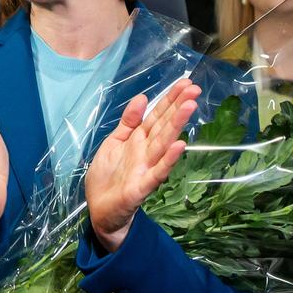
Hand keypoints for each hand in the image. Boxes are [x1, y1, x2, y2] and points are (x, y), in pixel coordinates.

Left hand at [85, 79, 200, 251]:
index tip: (185, 83)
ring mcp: (146, 168)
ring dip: (177, 125)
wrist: (99, 210)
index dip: (170, 99)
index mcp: (139, 139)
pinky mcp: (141, 186)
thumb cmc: (108, 176)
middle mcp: (146, 151)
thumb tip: (142, 97)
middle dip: (178, 107)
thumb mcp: (114, 142)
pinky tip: (180, 146)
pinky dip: (168, 159)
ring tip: (190, 107)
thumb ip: (128, 122)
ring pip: (164, 143)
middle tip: (194, 89)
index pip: (157, 115)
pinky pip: (157, 171)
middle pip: (164, 125)